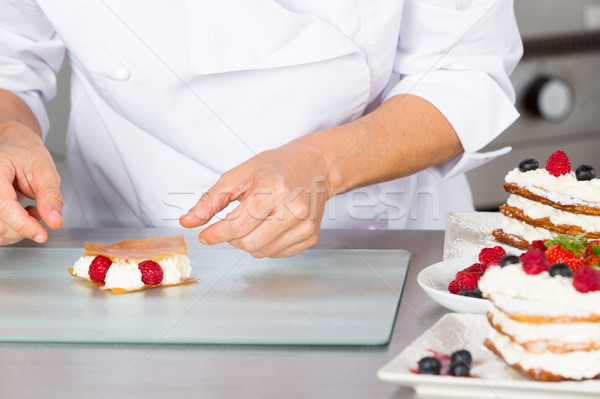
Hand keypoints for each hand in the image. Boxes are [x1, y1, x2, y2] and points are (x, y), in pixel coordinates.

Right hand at [0, 121, 62, 244]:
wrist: (17, 149)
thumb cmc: (28, 155)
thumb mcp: (46, 171)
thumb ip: (50, 197)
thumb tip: (54, 221)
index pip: (2, 207)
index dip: (23, 224)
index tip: (42, 234)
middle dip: (24, 226)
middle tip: (41, 211)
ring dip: (20, 228)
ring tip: (32, 209)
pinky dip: (15, 228)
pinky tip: (23, 213)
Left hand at [179, 142, 331, 257]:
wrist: (313, 167)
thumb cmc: (276, 167)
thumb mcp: (240, 174)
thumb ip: (211, 199)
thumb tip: (188, 222)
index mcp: (274, 191)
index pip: (237, 226)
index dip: (215, 234)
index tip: (205, 235)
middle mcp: (294, 210)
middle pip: (248, 243)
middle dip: (232, 237)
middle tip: (234, 221)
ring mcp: (305, 226)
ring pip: (261, 252)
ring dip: (249, 242)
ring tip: (255, 221)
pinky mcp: (310, 237)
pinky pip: (276, 254)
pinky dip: (266, 245)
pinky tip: (270, 226)